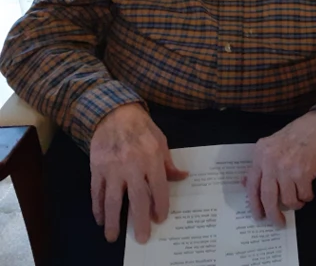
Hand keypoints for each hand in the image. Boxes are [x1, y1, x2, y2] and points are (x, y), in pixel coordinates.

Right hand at [89, 104, 188, 243]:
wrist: (115, 114)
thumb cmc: (143, 128)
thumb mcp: (161, 142)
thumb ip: (169, 163)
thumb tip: (183, 177)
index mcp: (152, 160)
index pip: (158, 188)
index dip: (160, 205)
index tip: (160, 219)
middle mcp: (132, 167)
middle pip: (136, 199)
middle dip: (139, 221)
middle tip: (142, 238)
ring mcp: (112, 169)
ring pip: (111, 200)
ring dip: (113, 220)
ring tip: (113, 237)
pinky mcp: (96, 168)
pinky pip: (96, 192)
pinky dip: (97, 207)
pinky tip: (100, 219)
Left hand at [244, 111, 315, 225]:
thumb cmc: (298, 133)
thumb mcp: (273, 143)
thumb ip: (261, 163)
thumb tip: (247, 183)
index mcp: (260, 154)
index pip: (252, 185)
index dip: (254, 204)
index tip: (259, 215)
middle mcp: (271, 162)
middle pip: (268, 197)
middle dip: (273, 214)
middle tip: (278, 222)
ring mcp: (287, 168)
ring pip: (287, 199)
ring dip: (294, 204)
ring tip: (299, 200)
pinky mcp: (304, 172)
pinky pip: (303, 195)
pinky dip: (307, 197)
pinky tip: (308, 192)